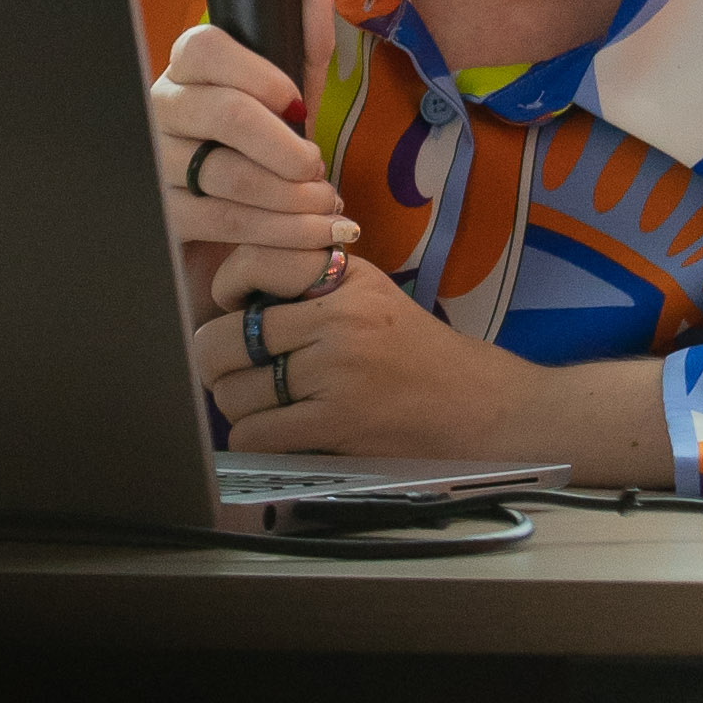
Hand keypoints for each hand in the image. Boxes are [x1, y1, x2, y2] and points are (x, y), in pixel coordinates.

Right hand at [149, 0, 349, 323]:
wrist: (235, 226)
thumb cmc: (262, 149)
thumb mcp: (291, 96)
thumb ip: (305, 40)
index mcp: (188, 70)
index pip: (204, 47)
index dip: (258, 73)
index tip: (298, 104)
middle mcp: (162, 109)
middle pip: (223, 112)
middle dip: (286, 146)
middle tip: (317, 166)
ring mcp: (157, 163)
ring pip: (229, 174)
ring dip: (292, 194)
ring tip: (326, 204)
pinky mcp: (164, 216)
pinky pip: (225, 220)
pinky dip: (282, 230)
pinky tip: (315, 232)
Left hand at [191, 254, 676, 487]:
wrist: (487, 409)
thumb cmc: (425, 358)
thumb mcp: (375, 296)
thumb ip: (314, 287)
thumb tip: (230, 298)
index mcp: (347, 275)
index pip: (252, 262)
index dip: (224, 291)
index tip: (230, 310)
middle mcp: (340, 315)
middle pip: (227, 337)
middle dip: (215, 361)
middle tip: (230, 372)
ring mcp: (338, 369)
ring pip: (235, 390)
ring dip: (235, 406)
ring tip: (258, 407)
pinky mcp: (339, 421)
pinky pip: (256, 432)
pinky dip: (253, 440)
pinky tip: (274, 435)